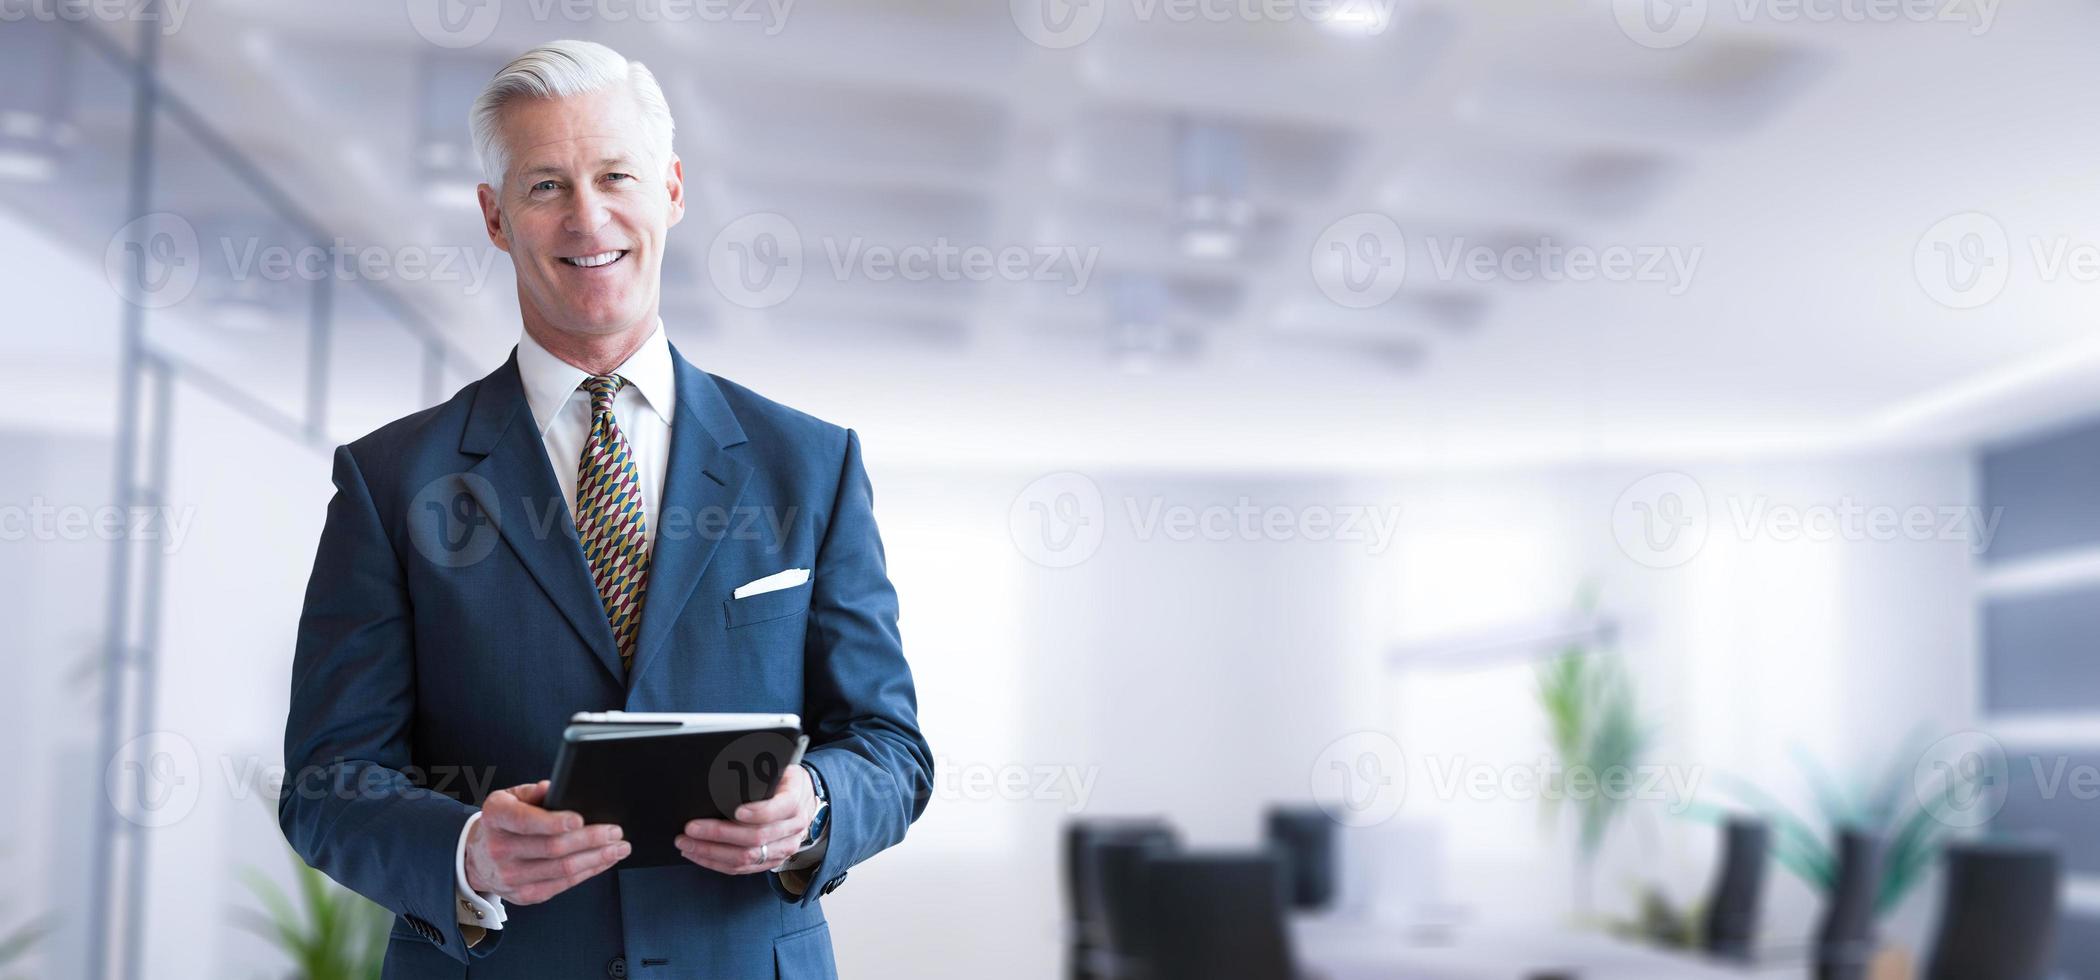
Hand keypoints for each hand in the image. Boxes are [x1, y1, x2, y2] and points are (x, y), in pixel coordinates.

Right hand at [463, 780, 628, 903]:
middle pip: (552, 848)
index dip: (553, 821)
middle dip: (590, 839)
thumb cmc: (503, 822)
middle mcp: (500, 849)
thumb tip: (557, 788)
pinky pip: (564, 885)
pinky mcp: (525, 895)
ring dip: (597, 858)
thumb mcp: (510, 797)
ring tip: (618, 847)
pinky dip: (589, 871)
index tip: (580, 818)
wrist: (478, 858)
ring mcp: (511, 876)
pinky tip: (604, 861)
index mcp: (496, 817)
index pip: (525, 821)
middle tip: (614, 831)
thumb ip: (534, 792)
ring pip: (562, 870)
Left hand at [675, 763, 815, 874]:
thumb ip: (761, 773)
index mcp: (796, 800)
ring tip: (686, 844)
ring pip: (746, 858)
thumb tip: (728, 768)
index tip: (734, 811)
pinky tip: (698, 854)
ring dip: (712, 853)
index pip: (778, 809)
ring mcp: (784, 848)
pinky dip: (717, 863)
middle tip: (691, 828)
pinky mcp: (772, 861)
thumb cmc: (784, 780)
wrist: (805, 800)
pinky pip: (743, 868)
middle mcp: (793, 829)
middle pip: (755, 838)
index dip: (757, 812)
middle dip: (718, 834)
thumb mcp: (780, 768)